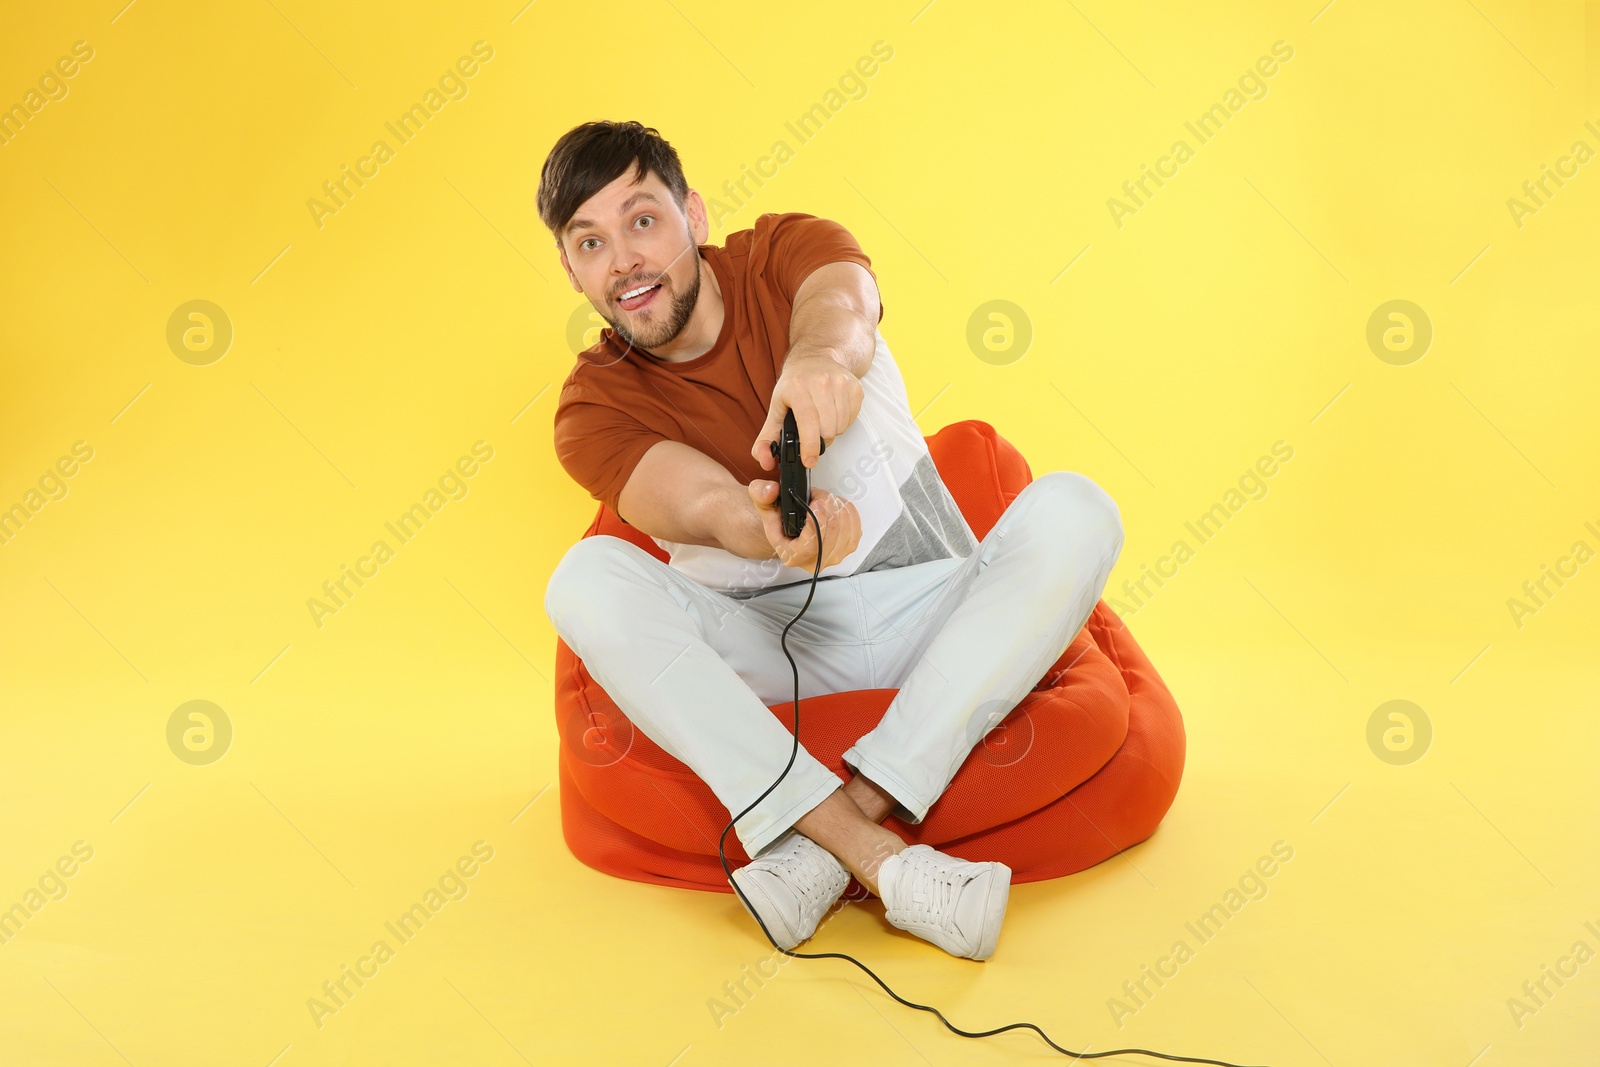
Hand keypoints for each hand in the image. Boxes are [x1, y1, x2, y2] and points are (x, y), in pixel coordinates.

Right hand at [748, 479, 861, 571]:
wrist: (790, 529)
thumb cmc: (780, 522)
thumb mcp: (764, 506)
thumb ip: (762, 495)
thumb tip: (772, 490)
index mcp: (793, 556)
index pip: (812, 545)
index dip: (817, 523)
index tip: (816, 503)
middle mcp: (815, 561)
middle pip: (832, 532)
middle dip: (827, 506)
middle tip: (817, 496)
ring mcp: (834, 555)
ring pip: (846, 526)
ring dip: (836, 506)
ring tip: (823, 500)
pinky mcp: (848, 545)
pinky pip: (855, 524)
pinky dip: (846, 510)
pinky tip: (835, 506)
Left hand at [751, 351, 863, 470]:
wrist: (815, 358)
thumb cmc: (794, 386)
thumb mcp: (775, 409)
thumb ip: (766, 440)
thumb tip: (764, 461)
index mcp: (796, 387)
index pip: (808, 420)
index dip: (810, 444)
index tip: (809, 460)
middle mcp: (820, 381)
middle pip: (827, 428)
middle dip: (819, 440)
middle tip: (812, 433)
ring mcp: (839, 382)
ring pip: (840, 425)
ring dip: (831, 431)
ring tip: (822, 421)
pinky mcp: (854, 386)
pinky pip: (852, 418)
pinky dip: (843, 422)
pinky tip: (833, 413)